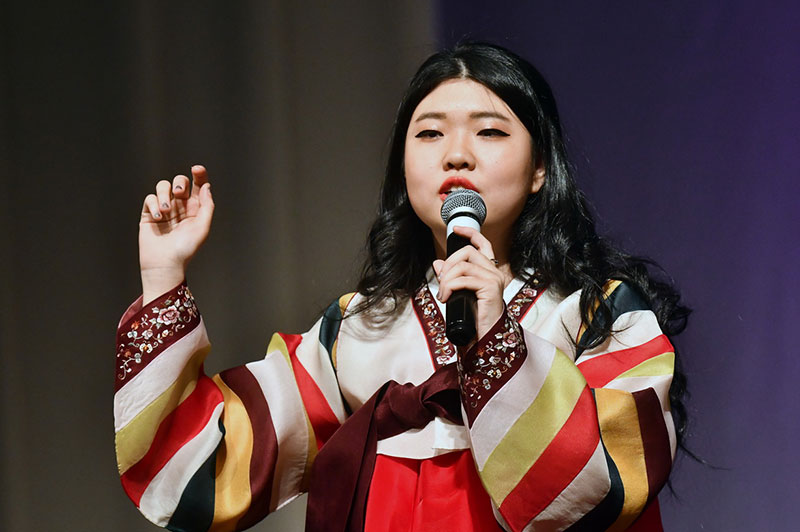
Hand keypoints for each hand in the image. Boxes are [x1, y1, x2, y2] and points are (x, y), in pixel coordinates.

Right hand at [139, 165, 213, 302]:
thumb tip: (206, 186)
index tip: (196, 169)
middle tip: (179, 192)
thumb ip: (207, 206)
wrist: (164, 264)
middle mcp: (181, 207)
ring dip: (165, 194)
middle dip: (180, 183)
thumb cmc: (186, 249)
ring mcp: (165, 209)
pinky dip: (154, 204)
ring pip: (163, 186)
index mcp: (196, 209)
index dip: (199, 175)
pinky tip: (158, 218)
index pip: (198, 186)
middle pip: (180, 182)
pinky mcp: (149, 214)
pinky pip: (150, 198)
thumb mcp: (203, 227)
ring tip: (166, 211)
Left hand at [432, 226, 508, 339]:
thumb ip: (450, 277)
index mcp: (489, 271)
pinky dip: (450, 287)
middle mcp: (494, 272)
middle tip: (441, 281)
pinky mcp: (490, 288)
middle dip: (448, 264)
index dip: (470, 233)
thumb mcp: (459, 293)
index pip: (483, 244)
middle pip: (467, 251)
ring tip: (443, 294)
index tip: (457, 229)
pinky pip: (464, 279)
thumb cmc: (474, 317)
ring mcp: (494, 279)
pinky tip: (446, 298)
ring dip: (446, 279)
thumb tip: (437, 263)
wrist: (485, 337)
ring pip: (463, 265)